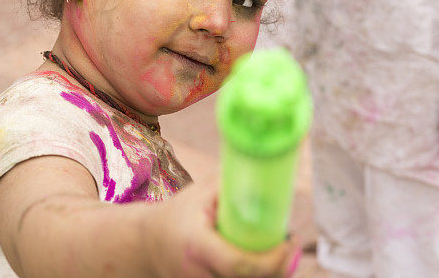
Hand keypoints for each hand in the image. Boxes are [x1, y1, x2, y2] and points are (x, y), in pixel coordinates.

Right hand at [147, 175, 301, 277]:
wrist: (148, 241)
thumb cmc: (181, 211)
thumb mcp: (203, 190)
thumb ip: (235, 183)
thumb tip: (271, 172)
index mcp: (197, 245)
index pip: (240, 265)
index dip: (271, 260)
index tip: (288, 240)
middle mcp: (197, 272)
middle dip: (278, 267)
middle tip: (290, 244)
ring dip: (270, 274)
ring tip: (279, 251)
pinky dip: (256, 276)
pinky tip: (265, 263)